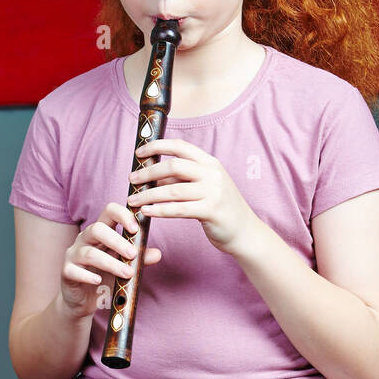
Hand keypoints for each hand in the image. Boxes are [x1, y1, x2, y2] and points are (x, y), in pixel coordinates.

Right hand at [60, 202, 161, 318]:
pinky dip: (88, 276)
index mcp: (101, 232)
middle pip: (97, 229)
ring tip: (127, 274)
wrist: (83, 300)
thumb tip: (157, 253)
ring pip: (89, 253)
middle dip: (117, 241)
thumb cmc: (105, 278)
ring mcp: (74, 255)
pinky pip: (74, 271)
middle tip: (133, 254)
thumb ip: (140, 260)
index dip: (122, 215)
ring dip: (110, 263)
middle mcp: (85, 239)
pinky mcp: (67, 272)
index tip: (136, 228)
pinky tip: (99, 281)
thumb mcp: (124, 267)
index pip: (108, 212)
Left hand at [126, 139, 256, 254]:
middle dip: (148, 172)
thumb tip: (152, 176)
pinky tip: (147, 212)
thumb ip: (182, 180)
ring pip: (173, 190)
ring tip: (134, 200)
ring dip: (149, 195)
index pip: (180, 146)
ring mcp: (213, 191)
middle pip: (173, 166)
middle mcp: (213, 173)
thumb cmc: (221, 210)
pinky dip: (160, 210)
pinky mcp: (211, 211)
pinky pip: (179, 209)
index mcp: (210, 162)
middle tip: (132, 180)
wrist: (245, 232)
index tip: (139, 153)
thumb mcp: (205, 187)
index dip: (156, 146)